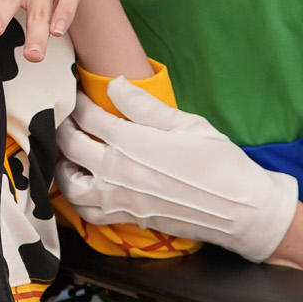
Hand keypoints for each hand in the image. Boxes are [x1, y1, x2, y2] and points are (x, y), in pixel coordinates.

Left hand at [54, 78, 296, 262]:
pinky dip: (76, 197)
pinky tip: (83, 182)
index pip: (88, 115)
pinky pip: (86, 211)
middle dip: (64, 124)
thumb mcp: (186, 124)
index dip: (79, 100)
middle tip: (67, 114)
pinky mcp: (126, 217)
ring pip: (69, 182)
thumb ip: (144, 105)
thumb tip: (114, 83)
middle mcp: (117, 172)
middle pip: (70, 144)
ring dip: (62, 163)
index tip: (78, 91)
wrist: (240, 209)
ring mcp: (119, 199)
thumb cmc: (219, 163)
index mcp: (131, 143)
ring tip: (69, 150)